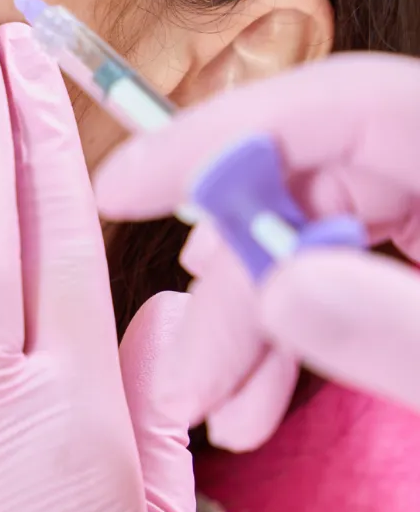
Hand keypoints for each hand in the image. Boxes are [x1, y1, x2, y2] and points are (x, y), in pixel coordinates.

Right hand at [93, 52, 419, 449]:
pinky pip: (339, 267)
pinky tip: (255, 394)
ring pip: (311, 232)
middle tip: (188, 376)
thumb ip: (401, 330)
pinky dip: (291, 329)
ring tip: (218, 408)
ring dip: (251, 320)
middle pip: (307, 181)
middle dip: (234, 282)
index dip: (218, 138)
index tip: (120, 190)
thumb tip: (278, 290)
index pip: (339, 103)